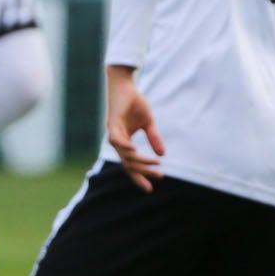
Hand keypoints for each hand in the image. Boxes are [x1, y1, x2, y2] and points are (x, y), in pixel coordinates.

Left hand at [104, 65, 164, 192]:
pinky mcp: (112, 123)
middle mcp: (117, 141)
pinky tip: (134, 151)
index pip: (130, 164)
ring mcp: (114, 133)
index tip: (149, 189)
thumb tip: (162, 155)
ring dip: (140, 161)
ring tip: (154, 165)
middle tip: (159, 177)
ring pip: (125, 154)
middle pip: (129, 163)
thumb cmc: (134, 103)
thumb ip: (154, 138)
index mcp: (125, 142)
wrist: (124, 86)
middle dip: (143, 172)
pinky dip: (124, 146)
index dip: (139, 176)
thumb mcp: (148, 123)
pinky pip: (116, 139)